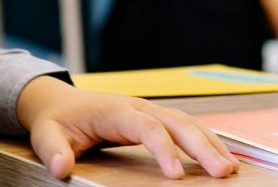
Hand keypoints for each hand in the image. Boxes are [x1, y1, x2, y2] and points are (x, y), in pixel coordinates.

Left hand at [16, 76, 238, 179]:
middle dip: (203, 147)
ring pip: (188, 123)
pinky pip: (185, 127)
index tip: (177, 176)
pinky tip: (221, 156)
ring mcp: (150, 111)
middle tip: (223, 172)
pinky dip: (205, 140)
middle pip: (179, 122)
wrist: (60, 101)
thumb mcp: (46, 134)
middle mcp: (139, 107)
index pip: (148, 128)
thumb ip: (53, 151)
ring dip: (211, 144)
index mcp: (117, 111)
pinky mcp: (155, 120)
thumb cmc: (57, 120)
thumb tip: (61, 168)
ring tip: (230, 168)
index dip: (165, 150)